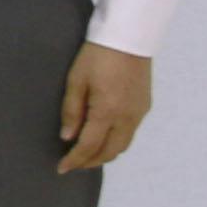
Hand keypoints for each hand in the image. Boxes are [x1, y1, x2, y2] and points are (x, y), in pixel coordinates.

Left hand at [57, 43, 153, 173]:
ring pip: (123, 144)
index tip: (61, 169)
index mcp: (108, 111)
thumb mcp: (76, 81)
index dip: (75, 160)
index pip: (90, 146)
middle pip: (110, 151)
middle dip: (91, 162)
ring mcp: (140, 113)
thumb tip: (67, 137)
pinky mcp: (145, 106)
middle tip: (73, 164)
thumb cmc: (98, 56)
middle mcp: (128, 117)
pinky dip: (116, 141)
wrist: (128, 38)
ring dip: (105, 153)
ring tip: (86, 154)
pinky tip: (103, 137)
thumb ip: (72, 111)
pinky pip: (130, 132)